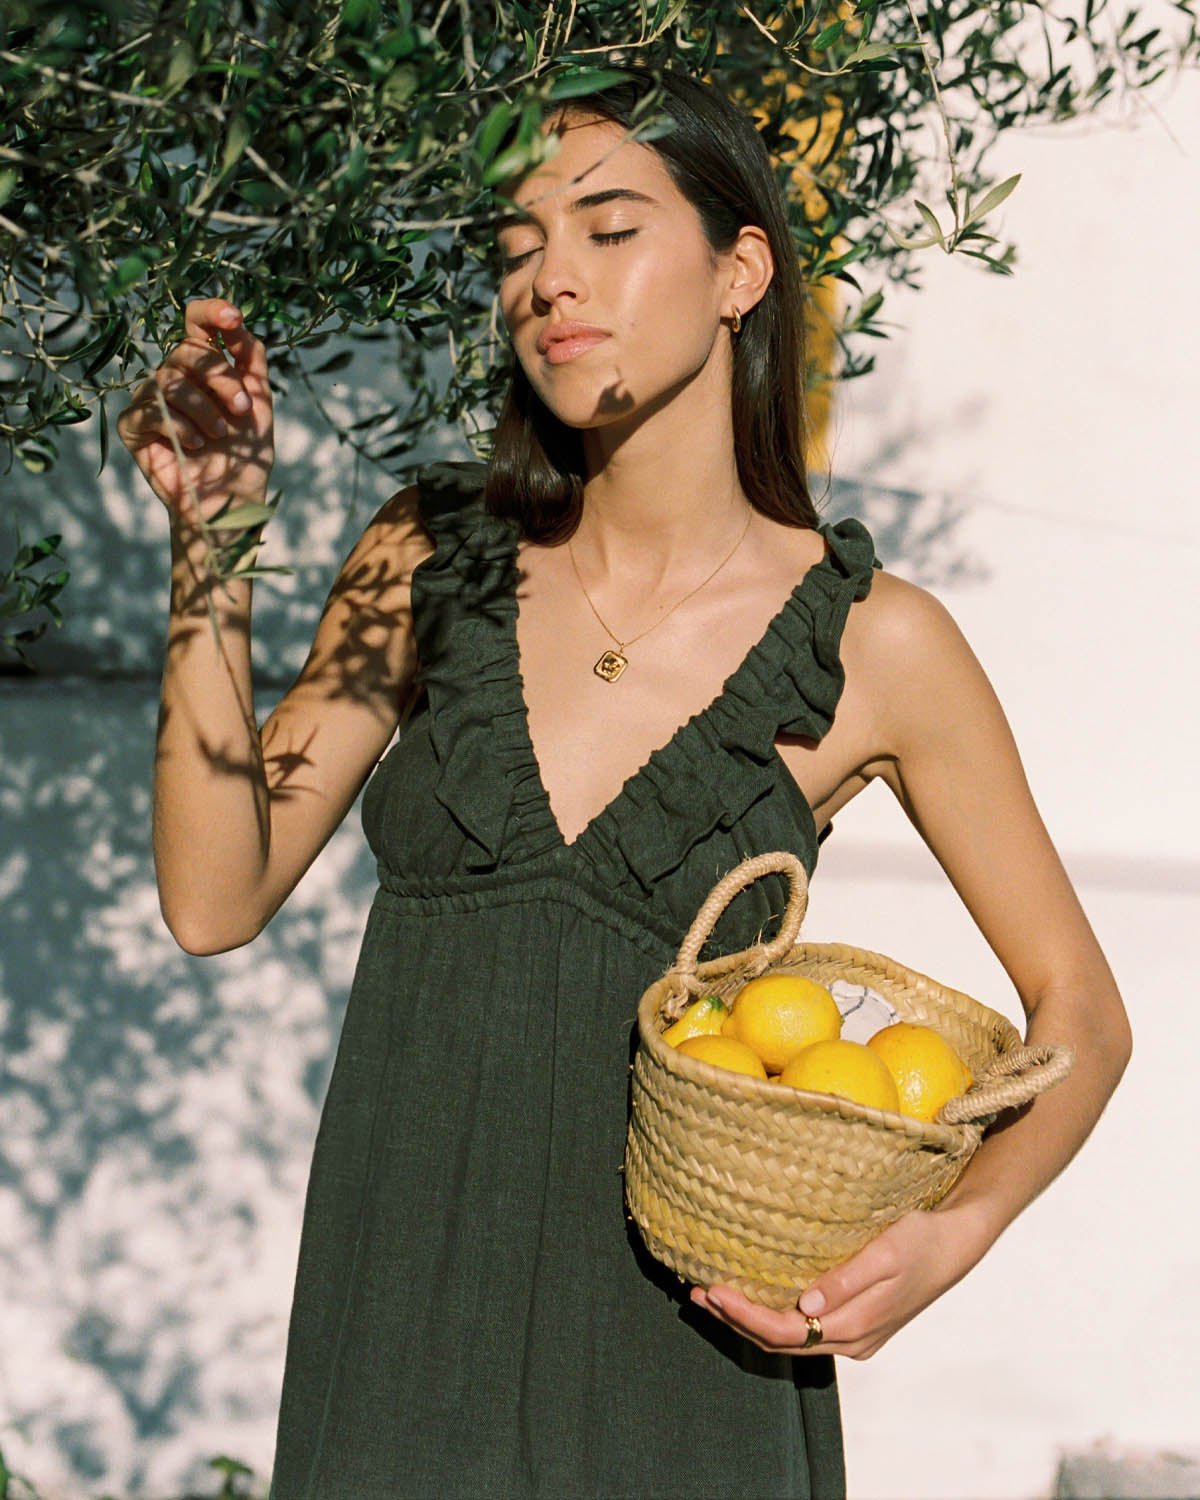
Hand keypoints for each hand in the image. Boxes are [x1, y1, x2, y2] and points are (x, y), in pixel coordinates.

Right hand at [117, 298, 274, 527]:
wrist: (230, 501)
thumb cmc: (244, 455)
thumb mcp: (258, 403)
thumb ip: (250, 359)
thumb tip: (238, 321)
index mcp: (203, 367)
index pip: (197, 322)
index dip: (211, 312)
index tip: (233, 317)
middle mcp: (174, 377)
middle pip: (187, 351)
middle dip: (221, 378)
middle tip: (242, 409)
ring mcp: (150, 400)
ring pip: (170, 380)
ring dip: (205, 409)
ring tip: (220, 435)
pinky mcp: (133, 426)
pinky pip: (151, 410)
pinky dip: (180, 427)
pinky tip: (195, 444)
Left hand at [688, 1206, 983, 1359]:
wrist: (956, 1244)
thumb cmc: (920, 1240)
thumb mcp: (885, 1252)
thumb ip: (846, 1280)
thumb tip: (806, 1302)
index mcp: (856, 1326)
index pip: (786, 1331)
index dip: (744, 1315)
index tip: (712, 1289)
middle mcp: (852, 1340)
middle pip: (781, 1341)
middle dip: (736, 1319)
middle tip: (696, 1291)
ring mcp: (854, 1336)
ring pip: (790, 1338)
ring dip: (749, 1319)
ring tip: (711, 1294)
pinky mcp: (855, 1322)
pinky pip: (804, 1328)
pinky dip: (773, 1315)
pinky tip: (754, 1296)